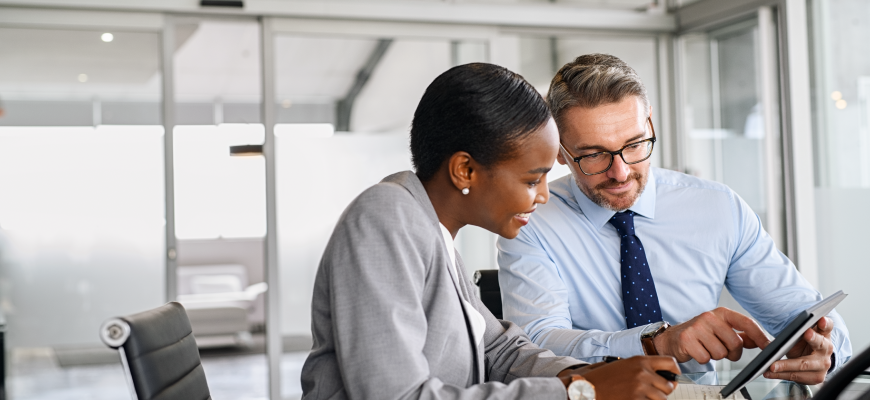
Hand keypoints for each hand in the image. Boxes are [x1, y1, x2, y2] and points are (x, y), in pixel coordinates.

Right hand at [561, 356, 679, 399]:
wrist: (588, 388)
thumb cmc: (605, 377)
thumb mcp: (625, 365)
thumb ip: (645, 368)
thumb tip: (667, 379)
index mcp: (640, 361)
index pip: (670, 362)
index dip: (675, 371)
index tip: (673, 376)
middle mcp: (643, 373)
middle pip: (669, 385)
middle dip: (664, 390)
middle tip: (654, 391)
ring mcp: (640, 388)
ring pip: (662, 399)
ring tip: (643, 396)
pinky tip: (636, 399)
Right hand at [653, 307, 770, 363]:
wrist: (673, 338)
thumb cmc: (700, 334)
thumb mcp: (721, 330)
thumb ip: (741, 335)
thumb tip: (761, 340)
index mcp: (721, 313)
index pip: (746, 322)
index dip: (760, 336)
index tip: (769, 346)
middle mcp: (709, 317)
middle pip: (735, 343)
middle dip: (732, 352)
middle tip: (723, 350)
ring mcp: (697, 327)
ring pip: (721, 353)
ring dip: (716, 356)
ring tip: (707, 348)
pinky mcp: (686, 339)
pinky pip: (706, 358)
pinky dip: (703, 359)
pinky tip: (698, 351)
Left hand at [763, 316, 833, 383]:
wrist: (811, 361)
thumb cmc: (804, 344)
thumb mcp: (800, 334)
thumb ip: (793, 329)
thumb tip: (773, 332)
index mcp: (823, 334)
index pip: (826, 326)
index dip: (825, 323)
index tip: (821, 319)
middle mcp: (826, 349)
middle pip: (819, 345)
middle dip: (812, 339)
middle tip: (805, 333)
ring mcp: (823, 365)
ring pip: (804, 364)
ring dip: (785, 366)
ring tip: (772, 365)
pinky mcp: (816, 377)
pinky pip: (796, 376)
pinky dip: (781, 375)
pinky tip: (770, 373)